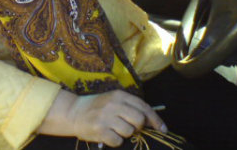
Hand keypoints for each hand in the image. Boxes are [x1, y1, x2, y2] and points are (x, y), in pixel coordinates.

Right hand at [38, 89, 166, 147]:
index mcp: (118, 95)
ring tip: (114, 129)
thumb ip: (130, 107)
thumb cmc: (97, 107)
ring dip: (124, 133)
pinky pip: (118, 141)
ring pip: (129, 131)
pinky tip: (107, 135)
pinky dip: (115, 141)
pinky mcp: (100, 130)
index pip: (143, 107)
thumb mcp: (113, 100)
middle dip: (138, 127)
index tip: (163, 129)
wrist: (73, 112)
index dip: (155, 120)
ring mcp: (106, 117)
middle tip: (130, 127)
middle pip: (139, 120)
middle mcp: (113, 104)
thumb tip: (152, 122)